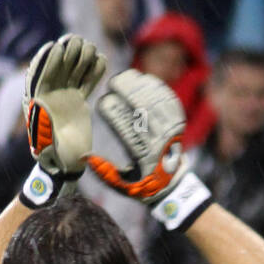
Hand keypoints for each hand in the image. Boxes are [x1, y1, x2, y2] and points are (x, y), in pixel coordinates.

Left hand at [20, 34, 106, 204]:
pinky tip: (102, 60)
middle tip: (78, 42)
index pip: (42, 75)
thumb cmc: (53, 158)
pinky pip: (86, 82)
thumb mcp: (45, 145)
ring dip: (82, 59)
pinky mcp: (78, 101)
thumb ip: (42, 128)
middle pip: (58, 68)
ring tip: (92, 49)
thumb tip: (40, 109)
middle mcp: (51, 96)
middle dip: (67, 54)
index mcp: (38, 102)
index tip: (58, 47)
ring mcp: (65, 97)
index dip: (49, 61)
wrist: (67, 164)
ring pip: (73, 71)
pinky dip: (94, 72)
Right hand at [87, 70, 212, 230]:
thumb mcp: (123, 186)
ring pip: (157, 101)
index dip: (115, 114)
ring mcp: (172, 131)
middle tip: (113, 82)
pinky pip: (169, 100)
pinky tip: (143, 79)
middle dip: (129, 92)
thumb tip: (86, 158)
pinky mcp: (178, 123)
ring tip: (125, 76)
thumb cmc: (143, 185)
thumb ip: (106, 173)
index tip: (102, 102)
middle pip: (145, 109)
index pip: (129, 129)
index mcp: (146, 156)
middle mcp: (161, 141)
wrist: (172, 184)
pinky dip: (156, 87)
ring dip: (141, 86)